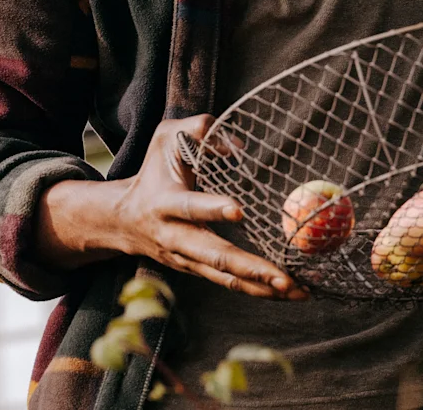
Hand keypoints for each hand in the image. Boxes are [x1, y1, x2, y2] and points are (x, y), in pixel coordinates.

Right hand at [36, 116, 306, 298]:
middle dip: (249, 269)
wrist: (124, 219)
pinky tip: (291, 293)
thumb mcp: (166, 138)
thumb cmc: (152, 172)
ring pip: (226, 279)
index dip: (212, 210)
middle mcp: (176, 238)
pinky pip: (231, 284)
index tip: (239, 211)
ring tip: (298, 292)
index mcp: (165, 204)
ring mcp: (188, 260)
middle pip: (214, 257)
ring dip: (263, 288)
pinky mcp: (199, 271)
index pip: (190, 208)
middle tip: (282, 277)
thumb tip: (237, 146)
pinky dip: (261, 291)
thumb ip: (198, 129)